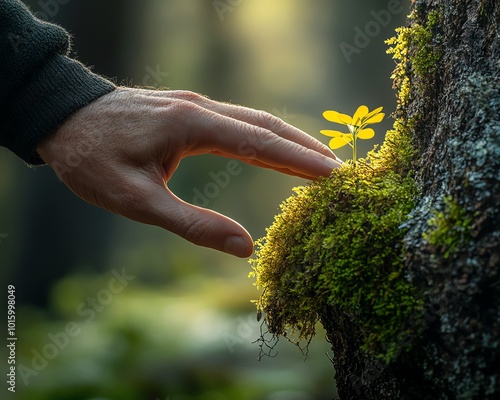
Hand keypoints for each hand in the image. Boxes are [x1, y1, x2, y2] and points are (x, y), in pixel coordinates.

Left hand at [37, 88, 340, 256]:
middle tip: (340, 169)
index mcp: (193, 125)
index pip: (261, 143)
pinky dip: (264, 139)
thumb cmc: (93, 158)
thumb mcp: (136, 200)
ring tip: (319, 161)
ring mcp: (195, 106)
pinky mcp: (187, 111)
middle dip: (305, 148)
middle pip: (266, 126)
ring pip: (254, 122)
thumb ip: (193, 224)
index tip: (335, 174)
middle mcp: (201, 109)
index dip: (300, 160)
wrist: (61, 118)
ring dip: (289, 141)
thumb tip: (245, 246)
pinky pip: (236, 124)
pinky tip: (274, 152)